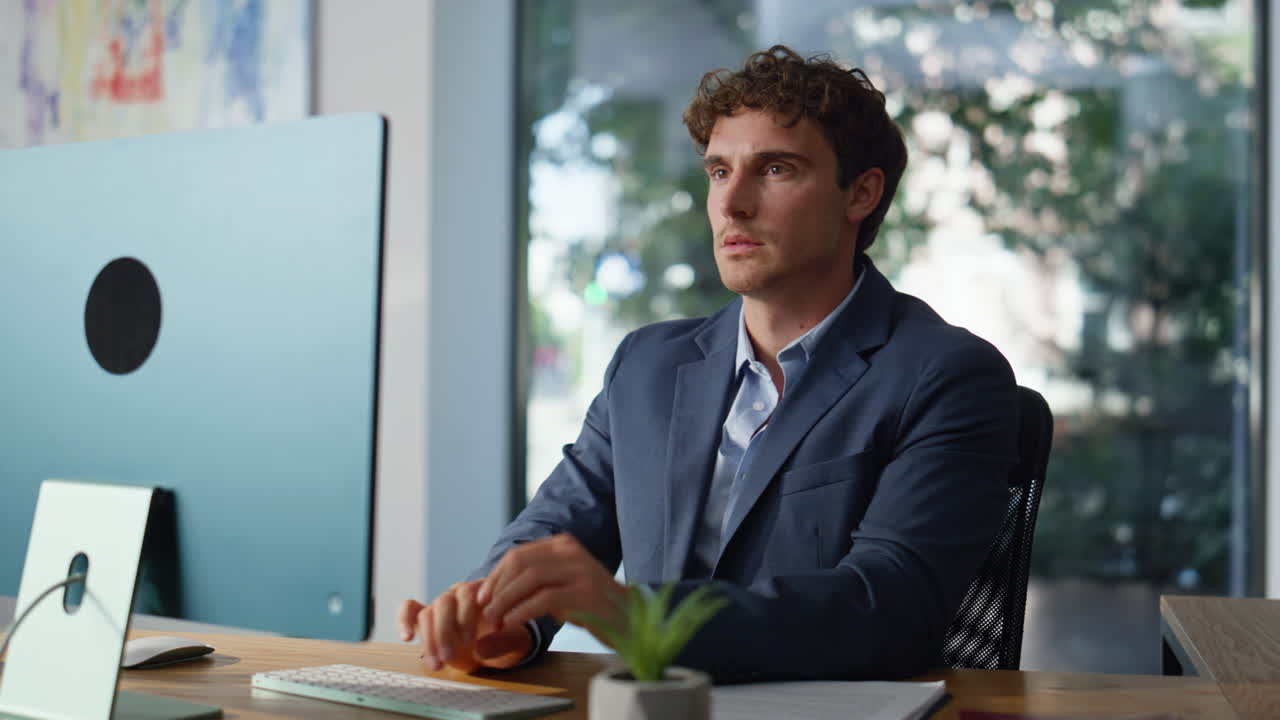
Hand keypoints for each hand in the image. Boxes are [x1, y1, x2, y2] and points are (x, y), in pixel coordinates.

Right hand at [397, 580, 532, 672]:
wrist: (500, 643)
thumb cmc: (509, 638)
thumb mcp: (515, 642)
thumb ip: (502, 644)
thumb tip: (480, 648)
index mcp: (483, 592)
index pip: (469, 593)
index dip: (467, 615)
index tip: (471, 640)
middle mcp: (460, 593)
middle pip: (444, 603)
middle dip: (444, 633)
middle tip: (449, 657)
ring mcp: (442, 603)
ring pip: (427, 613)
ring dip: (429, 640)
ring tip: (436, 664)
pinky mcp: (427, 615)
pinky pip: (410, 610)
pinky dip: (404, 620)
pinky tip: (407, 637)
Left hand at [477, 533, 624, 642]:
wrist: (628, 619)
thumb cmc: (588, 605)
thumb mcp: (559, 585)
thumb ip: (534, 581)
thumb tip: (493, 589)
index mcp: (563, 545)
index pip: (519, 554)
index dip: (496, 575)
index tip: (482, 596)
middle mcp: (572, 551)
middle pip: (521, 563)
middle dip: (498, 587)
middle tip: (485, 609)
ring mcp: (581, 570)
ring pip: (530, 578)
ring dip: (506, 600)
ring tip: (494, 619)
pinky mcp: (585, 592)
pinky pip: (544, 599)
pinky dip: (523, 611)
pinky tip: (512, 622)